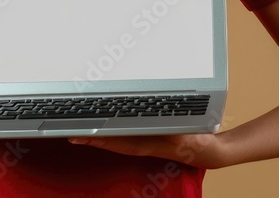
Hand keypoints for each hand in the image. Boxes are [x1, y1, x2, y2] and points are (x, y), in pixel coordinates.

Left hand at [68, 132, 224, 169]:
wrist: (208, 149)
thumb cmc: (196, 140)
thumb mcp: (184, 133)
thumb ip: (170, 131)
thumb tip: (159, 129)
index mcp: (146, 144)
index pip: (115, 141)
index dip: (96, 138)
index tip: (79, 134)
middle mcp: (141, 144)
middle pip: (110, 141)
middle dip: (90, 137)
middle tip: (70, 132)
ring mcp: (143, 142)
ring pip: (115, 139)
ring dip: (97, 135)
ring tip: (80, 130)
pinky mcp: (147, 138)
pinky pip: (124, 136)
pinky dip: (110, 133)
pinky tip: (104, 128)